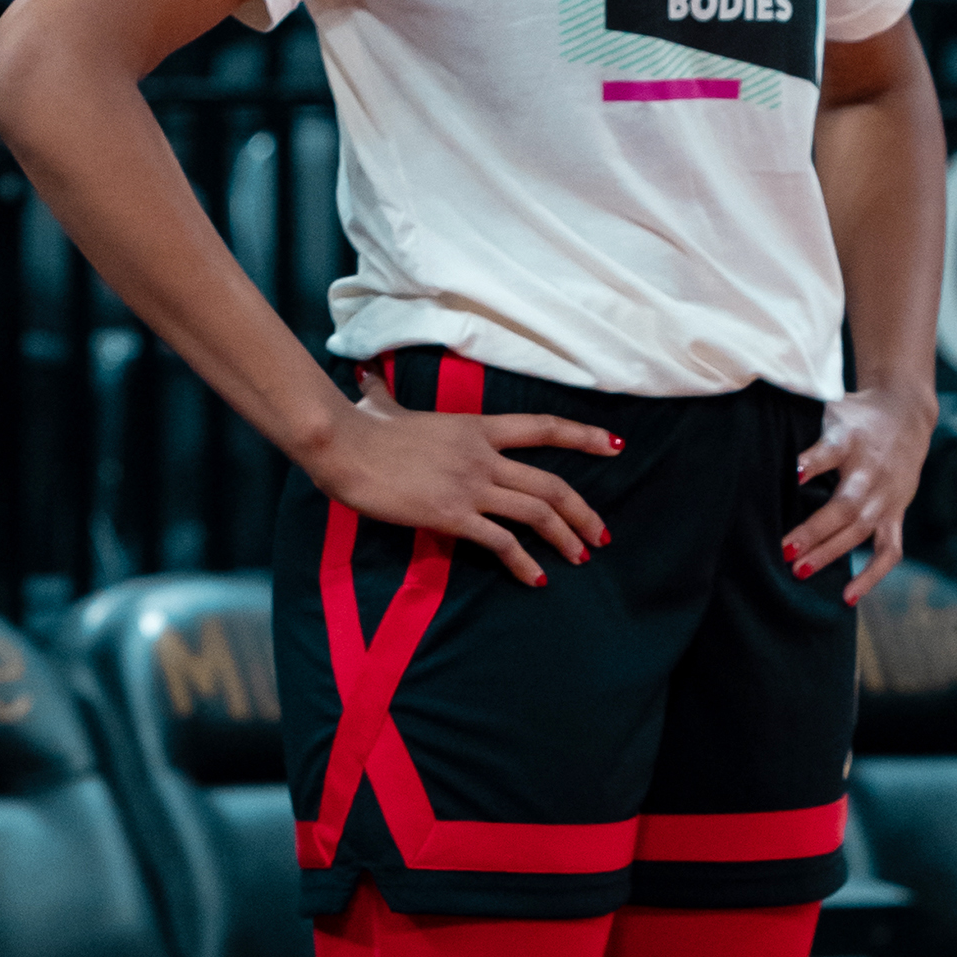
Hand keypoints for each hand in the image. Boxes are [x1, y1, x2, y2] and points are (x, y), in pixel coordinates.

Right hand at [308, 370, 617, 589]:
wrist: (342, 445)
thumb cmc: (358, 426)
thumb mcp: (380, 406)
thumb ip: (383, 396)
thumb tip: (365, 377)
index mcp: (475, 427)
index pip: (542, 428)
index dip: (583, 436)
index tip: (614, 446)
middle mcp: (482, 456)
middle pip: (551, 483)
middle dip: (583, 512)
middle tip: (602, 535)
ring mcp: (470, 485)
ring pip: (537, 512)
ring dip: (566, 539)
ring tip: (581, 559)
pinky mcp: (452, 514)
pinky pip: (502, 542)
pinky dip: (525, 563)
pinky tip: (537, 579)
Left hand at [785, 381, 937, 603]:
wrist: (904, 417)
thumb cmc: (852, 417)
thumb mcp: (826, 409)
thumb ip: (798, 427)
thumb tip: (753, 436)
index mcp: (849, 440)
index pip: (832, 450)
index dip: (813, 462)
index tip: (793, 473)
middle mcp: (871, 472)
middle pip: (844, 504)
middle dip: (814, 530)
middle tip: (784, 550)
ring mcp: (886, 497)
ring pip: (862, 530)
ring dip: (831, 553)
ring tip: (799, 571)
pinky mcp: (896, 514)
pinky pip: (888, 550)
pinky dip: (871, 575)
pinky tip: (847, 596)